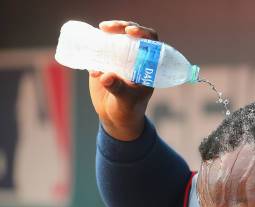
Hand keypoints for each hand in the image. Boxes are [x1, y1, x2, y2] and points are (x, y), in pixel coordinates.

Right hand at [88, 20, 158, 140]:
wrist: (116, 117)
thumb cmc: (129, 110)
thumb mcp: (126, 100)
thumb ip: (118, 89)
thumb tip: (106, 76)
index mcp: (147, 65)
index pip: (150, 42)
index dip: (143, 33)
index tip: (131, 32)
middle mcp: (135, 58)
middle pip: (131, 34)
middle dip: (121, 26)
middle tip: (108, 28)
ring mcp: (120, 59)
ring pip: (115, 38)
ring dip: (107, 32)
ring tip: (101, 31)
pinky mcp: (104, 62)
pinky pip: (98, 49)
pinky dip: (93, 46)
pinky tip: (90, 55)